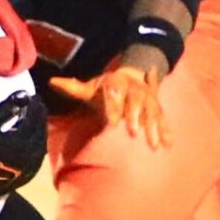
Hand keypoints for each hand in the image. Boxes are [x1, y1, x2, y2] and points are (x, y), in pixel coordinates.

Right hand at [0, 91, 46, 203]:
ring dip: (37, 132)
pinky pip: (35, 159)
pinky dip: (34, 147)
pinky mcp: (24, 180)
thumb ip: (4, 109)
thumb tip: (24, 93)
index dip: (35, 105)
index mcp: (22, 143)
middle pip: (40, 131)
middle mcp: (30, 158)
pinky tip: (26, 141)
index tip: (32, 96)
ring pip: (39, 146)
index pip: (36, 118)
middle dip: (38, 117)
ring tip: (29, 121)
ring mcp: (28, 171)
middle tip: (33, 106)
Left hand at [51, 67, 170, 148]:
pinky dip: (166, 131)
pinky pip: (163, 118)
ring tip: (153, 144)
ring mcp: (149, 97)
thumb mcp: (90, 86)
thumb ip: (73, 87)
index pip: (114, 91)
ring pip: (152, 110)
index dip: (113, 106)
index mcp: (116, 81)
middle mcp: (135, 87)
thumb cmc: (106, 87)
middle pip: (136, 100)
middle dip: (135, 115)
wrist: (134, 75)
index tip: (111, 122)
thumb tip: (51, 81)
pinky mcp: (158, 106)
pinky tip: (168, 145)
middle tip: (132, 131)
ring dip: (153, 126)